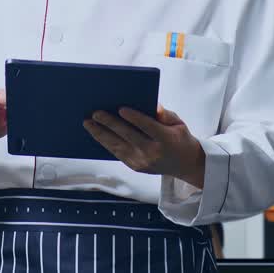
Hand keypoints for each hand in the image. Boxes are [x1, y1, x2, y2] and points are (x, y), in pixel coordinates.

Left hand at [84, 105, 205, 188]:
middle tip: (96, 113)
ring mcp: (142, 162)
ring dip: (101, 134)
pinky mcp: (135, 166)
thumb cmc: (180, 138)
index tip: (121, 108)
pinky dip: (105, 142)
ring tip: (88, 123)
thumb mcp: (179, 124)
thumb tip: (153, 106)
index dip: (134, 118)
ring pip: (118, 146)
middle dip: (110, 123)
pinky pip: (117, 153)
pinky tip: (96, 133)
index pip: (148, 127)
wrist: (185, 165)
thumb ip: (165, 115)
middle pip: (128, 136)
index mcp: (166, 140)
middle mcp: (153, 153)